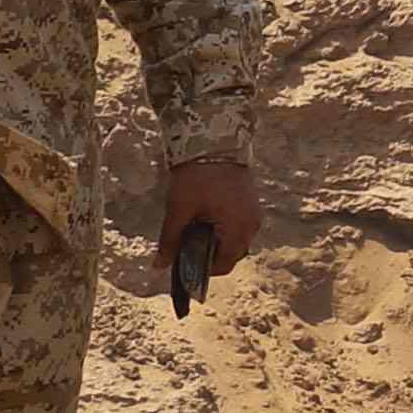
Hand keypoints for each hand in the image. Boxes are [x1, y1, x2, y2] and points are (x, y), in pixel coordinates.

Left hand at [157, 150, 264, 287]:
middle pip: (231, 255)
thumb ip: (170, 240)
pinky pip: (240, 227)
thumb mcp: (179, 209)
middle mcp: (252, 225)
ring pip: (236, 242)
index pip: (223, 264)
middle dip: (210, 255)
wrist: (214, 142)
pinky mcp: (252, 205)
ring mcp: (254, 214)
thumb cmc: (196, 176)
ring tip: (197, 228)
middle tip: (188, 243)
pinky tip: (208, 218)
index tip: (185, 261)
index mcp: (237, 228)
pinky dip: (225, 229)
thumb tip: (158, 266)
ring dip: (218, 242)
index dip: (203, 269)